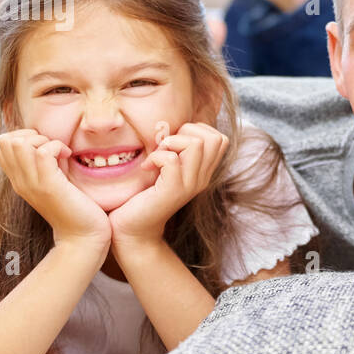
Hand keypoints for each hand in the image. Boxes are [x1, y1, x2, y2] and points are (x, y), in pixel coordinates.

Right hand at [0, 129, 110, 251]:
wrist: (83, 238)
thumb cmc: (75, 208)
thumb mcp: (53, 181)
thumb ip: (44, 163)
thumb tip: (47, 138)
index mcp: (19, 179)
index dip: (21, 135)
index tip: (43, 145)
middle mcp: (20, 181)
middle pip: (4, 140)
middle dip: (29, 134)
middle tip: (50, 146)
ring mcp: (32, 183)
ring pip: (19, 143)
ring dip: (42, 139)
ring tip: (58, 152)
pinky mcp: (48, 185)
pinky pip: (42, 151)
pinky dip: (56, 146)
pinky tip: (67, 156)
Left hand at [107, 122, 227, 246]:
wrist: (133, 230)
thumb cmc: (142, 195)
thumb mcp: (163, 167)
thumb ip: (172, 148)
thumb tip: (166, 124)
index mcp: (203, 172)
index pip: (219, 138)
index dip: (196, 131)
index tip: (174, 144)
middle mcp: (202, 178)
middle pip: (213, 137)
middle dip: (186, 132)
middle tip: (166, 148)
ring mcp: (190, 185)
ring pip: (196, 144)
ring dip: (172, 143)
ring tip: (157, 156)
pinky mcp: (173, 191)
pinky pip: (171, 159)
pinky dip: (156, 157)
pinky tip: (147, 168)